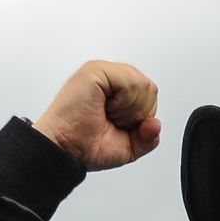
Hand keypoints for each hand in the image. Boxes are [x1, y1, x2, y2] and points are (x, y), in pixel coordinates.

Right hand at [32, 61, 162, 171]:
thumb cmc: (86, 146)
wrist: (64, 150)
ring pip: (143, 85)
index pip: (150, 95)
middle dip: (137, 114)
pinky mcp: (96, 70)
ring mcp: (103, 72)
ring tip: (106, 114)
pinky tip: (104, 107)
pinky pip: (130, 82)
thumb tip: (155, 124)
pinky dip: (123, 102)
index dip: (142, 117)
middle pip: (150, 89)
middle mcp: (111, 79)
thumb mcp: (129, 147)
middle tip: (111, 120)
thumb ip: (148, 137)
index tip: (118, 125)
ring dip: (128, 109)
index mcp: (118, 92)